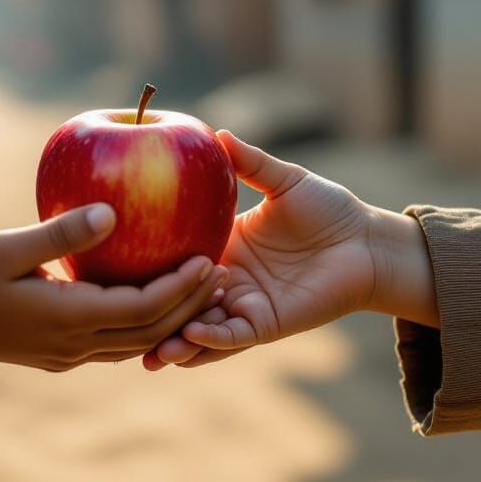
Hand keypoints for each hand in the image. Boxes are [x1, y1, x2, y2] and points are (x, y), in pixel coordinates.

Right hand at [0, 203, 227, 375]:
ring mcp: (69, 355)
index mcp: (69, 318)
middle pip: (151, 330)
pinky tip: (154, 300)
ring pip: (137, 342)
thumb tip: (112, 212)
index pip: (143, 308)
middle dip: (190, 304)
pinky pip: (117, 342)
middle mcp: (77, 344)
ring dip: (172, 318)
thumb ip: (60, 233)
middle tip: (222, 272)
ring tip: (201, 289)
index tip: (208, 259)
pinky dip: (145, 324)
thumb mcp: (7, 248)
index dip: (180, 287)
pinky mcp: (61, 354)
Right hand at [144, 133, 436, 369]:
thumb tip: (218, 133)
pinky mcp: (268, 323)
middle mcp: (227, 280)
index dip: (149, 267)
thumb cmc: (328, 209)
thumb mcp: (284, 181)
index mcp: (223, 246)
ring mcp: (245, 305)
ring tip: (146, 348)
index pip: (177, 260)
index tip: (116, 267)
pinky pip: (234, 336)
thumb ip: (251, 163)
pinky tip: (193, 334)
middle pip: (180, 302)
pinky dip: (212, 340)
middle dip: (151, 316)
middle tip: (113, 318)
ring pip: (200, 328)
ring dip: (175, 339)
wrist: (367, 241)